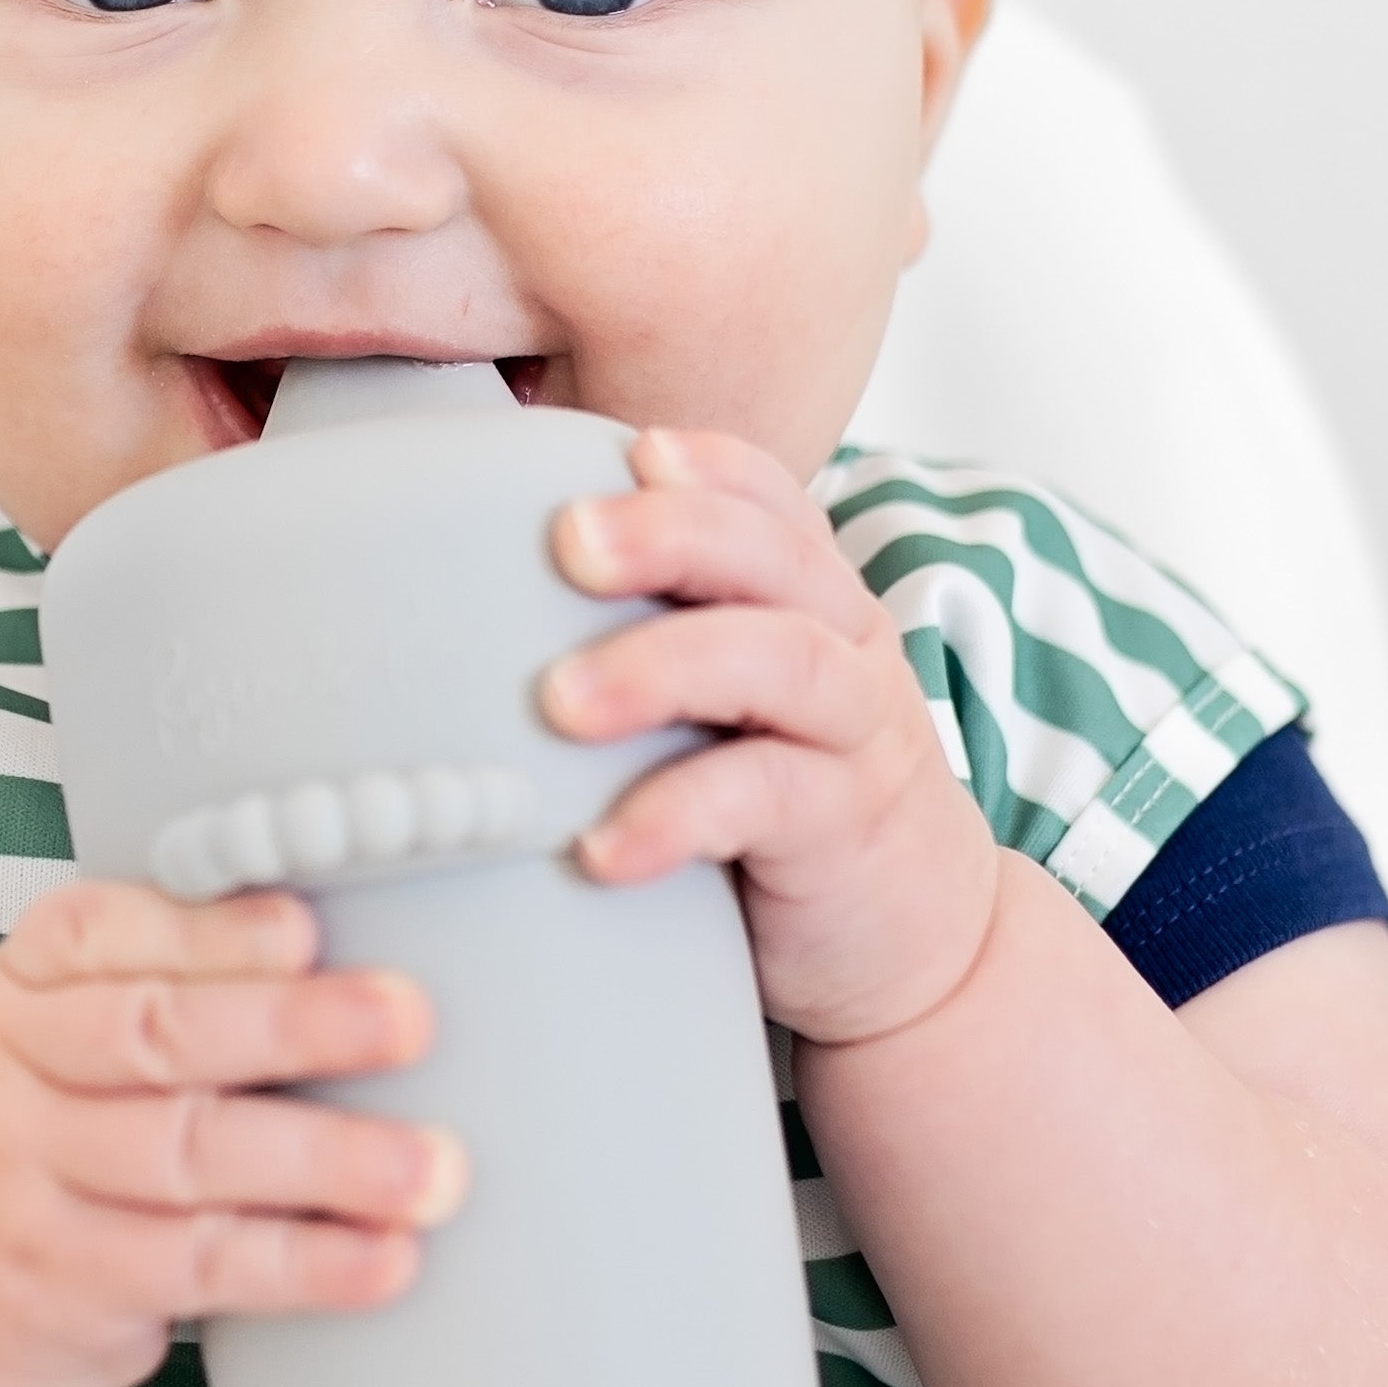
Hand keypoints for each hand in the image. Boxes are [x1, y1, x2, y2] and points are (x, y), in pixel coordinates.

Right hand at [0, 883, 464, 1386]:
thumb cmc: (46, 1138)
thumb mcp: (62, 1038)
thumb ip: (169, 985)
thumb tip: (347, 952)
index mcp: (19, 985)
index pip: (103, 935)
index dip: (213, 933)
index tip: (311, 929)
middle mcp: (8, 1074)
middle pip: (159, 1037)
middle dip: (295, 1025)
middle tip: (408, 1021)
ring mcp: (28, 1184)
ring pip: (191, 1156)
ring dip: (327, 1159)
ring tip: (430, 1167)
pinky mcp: (66, 1285)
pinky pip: (202, 1266)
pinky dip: (304, 1262)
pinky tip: (382, 1257)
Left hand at [544, 428, 1000, 1047]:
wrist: (916, 939)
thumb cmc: (783, 804)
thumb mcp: (735, 704)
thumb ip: (653, 644)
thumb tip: (471, 607)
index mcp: (811, 598)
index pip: (771, 500)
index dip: (707, 465)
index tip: (624, 447)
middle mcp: (845, 645)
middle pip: (771, 557)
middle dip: (669, 535)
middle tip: (569, 542)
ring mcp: (855, 733)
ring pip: (780, 662)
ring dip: (663, 667)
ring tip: (562, 702)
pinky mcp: (845, 828)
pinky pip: (766, 800)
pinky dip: (677, 814)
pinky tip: (603, 847)